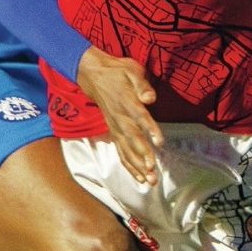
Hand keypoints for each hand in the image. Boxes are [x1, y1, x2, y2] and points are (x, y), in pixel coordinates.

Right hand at [75, 48, 161, 185]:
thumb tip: (150, 98)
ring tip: (149, 181)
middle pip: (131, 138)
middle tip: (152, 172)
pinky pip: (120, 151)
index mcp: (126, 101)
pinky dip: (128, 166)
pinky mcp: (113, 131)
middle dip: (141, 156)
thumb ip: (141, 84)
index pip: (139, 117)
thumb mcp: (130, 70)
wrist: (92, 74)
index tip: (159, 143)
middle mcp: (119, 117)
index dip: (149, 129)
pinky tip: (139, 178)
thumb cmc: (116, 71)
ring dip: (136, 166)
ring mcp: (115, 126)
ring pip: (125, 149)